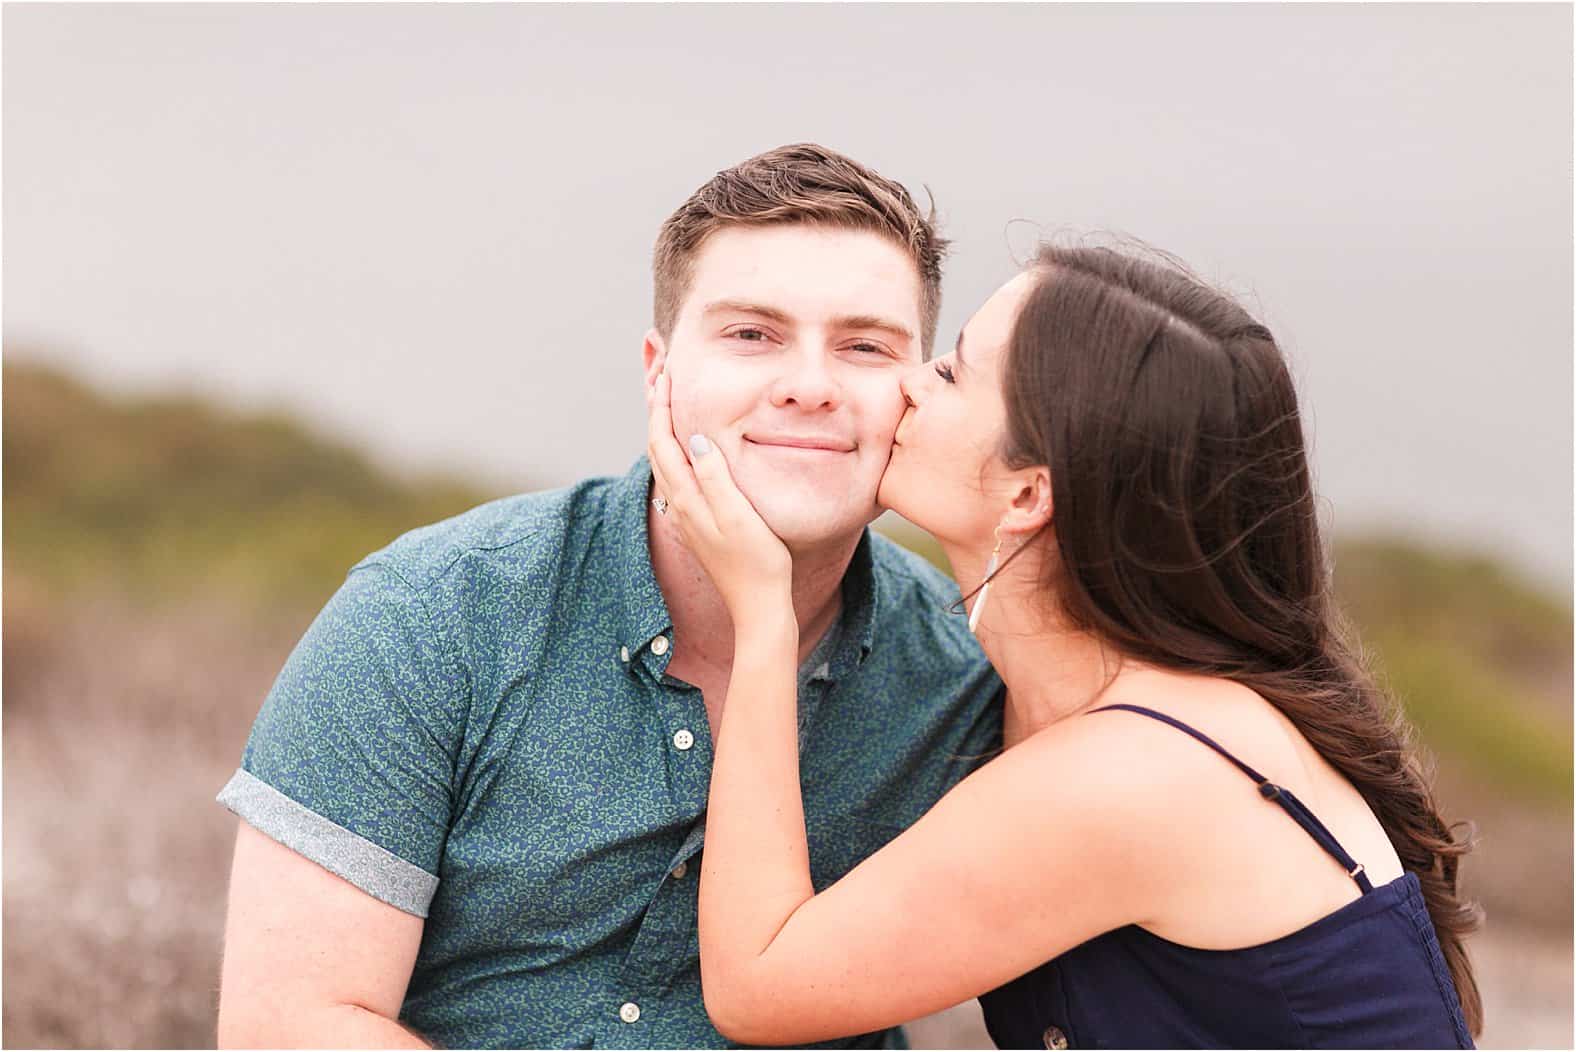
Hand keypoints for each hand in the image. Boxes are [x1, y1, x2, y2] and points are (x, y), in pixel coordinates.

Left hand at [646, 372, 792, 623]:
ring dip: (664, 430)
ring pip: (665, 463)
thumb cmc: (758, 561)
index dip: (661, 406)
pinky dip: (675, 452)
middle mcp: (680, 505)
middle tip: (661, 377)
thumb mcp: (738, 515)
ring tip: (669, 403)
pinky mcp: (699, 524)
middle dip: (656, 411)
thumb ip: (714, 476)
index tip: (666, 374)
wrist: (758, 606)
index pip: (662, 441)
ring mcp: (688, 516)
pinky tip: (687, 449)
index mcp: (688, 498)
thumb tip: (693, 438)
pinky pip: (678, 477)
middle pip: (657, 448)